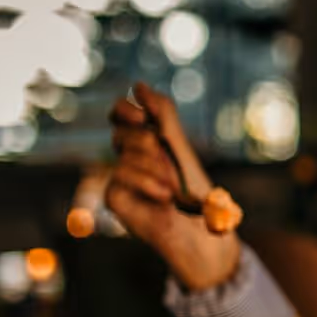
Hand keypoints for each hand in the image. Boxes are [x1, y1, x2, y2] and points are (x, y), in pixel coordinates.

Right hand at [106, 82, 239, 290]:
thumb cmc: (195, 192)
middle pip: (120, 129)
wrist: (202, 231)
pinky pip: (119, 175)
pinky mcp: (114, 197)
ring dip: (154, 166)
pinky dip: (145, 182)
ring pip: (123, 152)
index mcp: (146, 141)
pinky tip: (164, 195)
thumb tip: (138, 85)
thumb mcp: (181, 148)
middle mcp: (129, 157)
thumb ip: (162, 117)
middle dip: (148, 140)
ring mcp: (120, 177)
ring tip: (173, 185)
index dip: (126, 109)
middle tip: (166, 156)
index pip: (121, 113)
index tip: (142, 116)